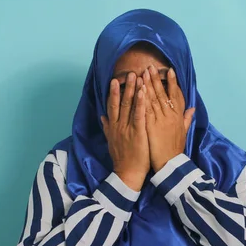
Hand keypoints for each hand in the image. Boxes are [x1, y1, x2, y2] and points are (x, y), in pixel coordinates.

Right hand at [101, 73, 148, 190]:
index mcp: (113, 126)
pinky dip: (141, 102)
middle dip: (125, 87)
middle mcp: (118, 125)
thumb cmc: (122, 158)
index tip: (114, 80)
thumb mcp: (111, 141)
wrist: (127, 173)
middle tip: (129, 73)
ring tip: (136, 76)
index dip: (114, 93)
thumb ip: (107, 127)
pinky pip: (139, 115)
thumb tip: (102, 117)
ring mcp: (127, 128)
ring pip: (129, 106)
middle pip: (121, 102)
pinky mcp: (137, 132)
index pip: (112, 106)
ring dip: (133, 90)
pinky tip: (143, 92)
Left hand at [143, 65, 194, 172]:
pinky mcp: (150, 126)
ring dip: (148, 85)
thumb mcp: (184, 133)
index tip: (170, 71)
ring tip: (143, 73)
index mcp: (178, 117)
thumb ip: (186, 119)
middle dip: (156, 79)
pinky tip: (138, 89)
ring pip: (153, 99)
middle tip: (151, 67)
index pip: (176, 96)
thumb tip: (192, 109)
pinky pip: (145, 110)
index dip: (173, 83)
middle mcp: (170, 116)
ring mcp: (160, 120)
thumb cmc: (175, 150)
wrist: (170, 165)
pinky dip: (141, 99)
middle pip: (163, 94)